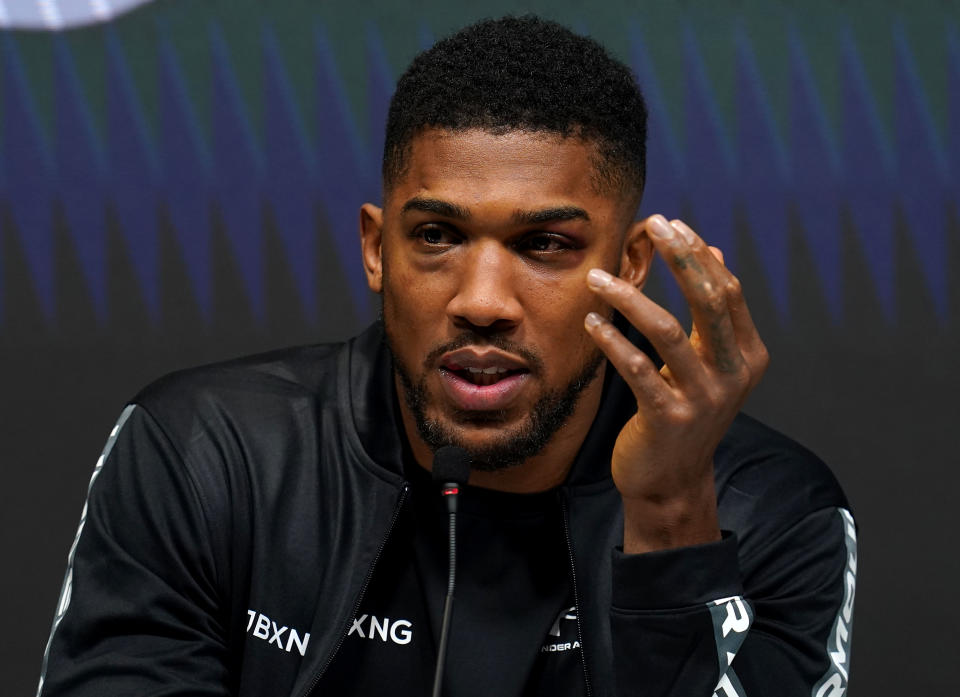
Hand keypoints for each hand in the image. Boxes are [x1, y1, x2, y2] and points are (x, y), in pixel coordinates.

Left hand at [584, 214, 768, 552]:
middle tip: (652, 226)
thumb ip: (711, 314)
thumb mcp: (706, 364)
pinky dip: (612, 342)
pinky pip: (637, 370)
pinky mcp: (668, 418)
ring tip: (597, 277)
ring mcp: (703, 398)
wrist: (673, 481)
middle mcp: (733, 374)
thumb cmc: (683, 413)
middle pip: (710, 301)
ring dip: (630, 298)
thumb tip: (712, 251)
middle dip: (681, 258)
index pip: (728, 291)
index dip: (699, 255)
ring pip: (668, 331)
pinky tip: (591, 322)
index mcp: (748, 356)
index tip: (670, 225)